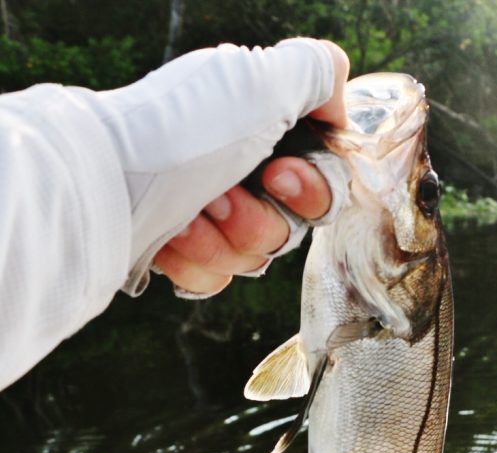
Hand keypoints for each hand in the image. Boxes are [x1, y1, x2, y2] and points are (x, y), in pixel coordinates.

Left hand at [154, 40, 349, 295]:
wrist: (100, 183)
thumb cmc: (178, 131)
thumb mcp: (259, 81)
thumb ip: (319, 73)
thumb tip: (339, 96)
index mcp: (261, 132)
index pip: (324, 182)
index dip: (313, 189)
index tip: (280, 175)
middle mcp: (238, 172)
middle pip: (291, 228)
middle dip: (260, 220)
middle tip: (222, 197)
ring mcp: (207, 214)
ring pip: (254, 257)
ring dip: (223, 241)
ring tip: (187, 216)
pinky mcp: (179, 252)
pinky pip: (216, 278)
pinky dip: (194, 262)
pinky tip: (168, 239)